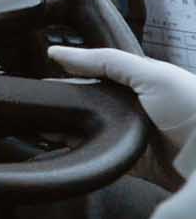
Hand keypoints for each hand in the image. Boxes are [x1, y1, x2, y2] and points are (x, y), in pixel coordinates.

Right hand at [49, 45, 195, 165]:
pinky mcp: (134, 164)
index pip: (93, 77)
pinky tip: (65, 149)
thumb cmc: (194, 107)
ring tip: (42, 128)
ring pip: (91, 132)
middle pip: (88, 106)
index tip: (40, 83)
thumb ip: (105, 61)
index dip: (67, 78)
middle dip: (64, 107)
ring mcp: (132, 137)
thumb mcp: (150, 75)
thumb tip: (57, 54)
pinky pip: (102, 158)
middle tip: (37, 108)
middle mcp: (133, 109)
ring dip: (69, 132)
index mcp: (137, 83)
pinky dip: (85, 154)